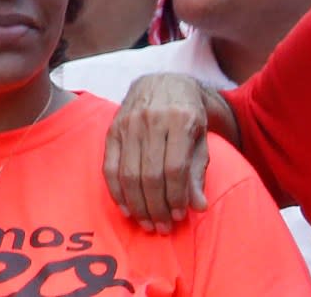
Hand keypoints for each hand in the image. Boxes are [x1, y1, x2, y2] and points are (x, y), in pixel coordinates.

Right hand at [103, 72, 209, 233]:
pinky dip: (117, 192)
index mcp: (180, 119)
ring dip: (137, 205)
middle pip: (149, 175)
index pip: (174, 168)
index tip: (179, 215)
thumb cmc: (188, 114)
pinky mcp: (113, 129)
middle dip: (156, 207)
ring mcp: (129, 123)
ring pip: (128, 174)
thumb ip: (198, 171)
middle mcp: (152, 119)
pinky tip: (128, 208)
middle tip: (162, 226)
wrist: (165, 83)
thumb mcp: (201, 137)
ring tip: (147, 222)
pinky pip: (110, 167)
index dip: (175, 196)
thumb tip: (199, 206)